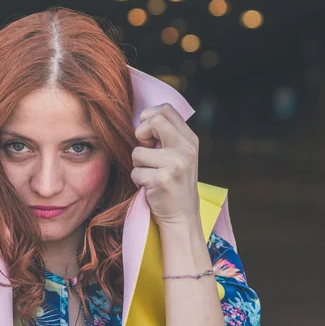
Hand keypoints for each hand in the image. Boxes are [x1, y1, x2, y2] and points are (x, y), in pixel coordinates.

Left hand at [131, 103, 199, 228]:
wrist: (182, 215)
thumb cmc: (175, 182)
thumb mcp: (179, 155)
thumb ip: (167, 136)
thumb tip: (142, 118)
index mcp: (189, 140)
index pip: (167, 110)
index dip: (149, 117)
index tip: (146, 133)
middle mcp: (185, 149)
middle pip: (154, 121)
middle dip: (141, 134)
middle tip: (145, 149)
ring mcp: (175, 164)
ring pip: (137, 152)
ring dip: (138, 165)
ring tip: (151, 175)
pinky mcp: (161, 180)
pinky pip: (135, 172)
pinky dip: (138, 180)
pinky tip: (150, 187)